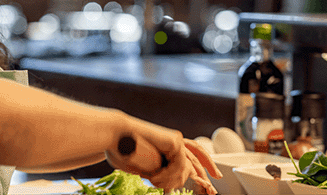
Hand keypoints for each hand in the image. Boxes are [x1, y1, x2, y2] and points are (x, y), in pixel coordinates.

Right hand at [105, 121, 222, 193]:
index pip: (191, 158)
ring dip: (169, 181)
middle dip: (205, 175)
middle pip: (197, 160)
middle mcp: (174, 143)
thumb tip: (169, 186)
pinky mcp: (175, 142)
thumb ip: (157, 174)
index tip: (209, 183)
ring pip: (187, 170)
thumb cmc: (121, 150)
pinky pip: (180, 166)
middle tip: (210, 190)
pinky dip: (167, 176)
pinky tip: (154, 176)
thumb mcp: (142, 168)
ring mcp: (175, 141)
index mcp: (166, 148)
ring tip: (154, 181)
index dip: (200, 170)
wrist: (116, 136)